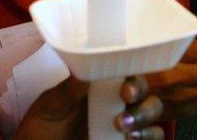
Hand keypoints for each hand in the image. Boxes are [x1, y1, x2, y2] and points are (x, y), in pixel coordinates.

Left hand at [16, 76, 164, 139]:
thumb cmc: (43, 124)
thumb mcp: (52, 103)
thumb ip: (71, 88)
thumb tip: (86, 65)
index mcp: (101, 84)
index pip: (127, 71)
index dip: (132, 75)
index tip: (126, 88)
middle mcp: (116, 101)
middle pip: (145, 92)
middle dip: (142, 99)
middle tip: (125, 109)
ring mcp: (124, 123)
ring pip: (153, 114)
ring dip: (147, 120)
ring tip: (126, 131)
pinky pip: (152, 137)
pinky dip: (149, 136)